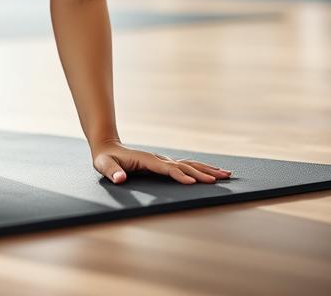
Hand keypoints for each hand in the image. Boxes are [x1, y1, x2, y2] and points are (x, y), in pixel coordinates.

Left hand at [92, 139, 231, 184]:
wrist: (107, 147)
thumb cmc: (105, 159)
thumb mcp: (103, 165)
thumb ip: (112, 172)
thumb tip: (120, 179)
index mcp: (147, 160)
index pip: (167, 169)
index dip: (180, 175)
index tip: (194, 183)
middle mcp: (158, 159)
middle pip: (184, 165)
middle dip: (202, 172)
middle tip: (221, 179)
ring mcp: (163, 160)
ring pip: (189, 164)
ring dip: (207, 169)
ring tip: (226, 174)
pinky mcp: (164, 163)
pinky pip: (186, 166)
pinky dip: (201, 169)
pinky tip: (213, 172)